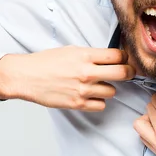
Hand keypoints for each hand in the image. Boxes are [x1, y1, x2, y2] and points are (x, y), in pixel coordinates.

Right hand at [0, 46, 135, 110]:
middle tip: (128, 73)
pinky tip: (89, 95)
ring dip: (107, 88)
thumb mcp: (71, 50)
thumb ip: (91, 55)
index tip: (124, 59)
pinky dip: (98, 101)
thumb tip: (112, 58)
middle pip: (122, 73)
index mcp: (85, 55)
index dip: (124, 57)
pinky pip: (101, 105)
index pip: (118, 56)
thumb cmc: (47, 62)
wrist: (26, 76)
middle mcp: (86, 72)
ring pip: (112, 91)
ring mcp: (83, 90)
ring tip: (96, 85)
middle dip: (128, 72)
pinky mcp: (78, 104)